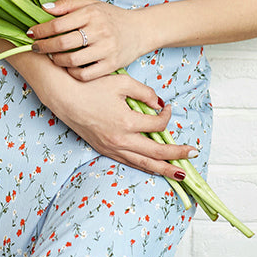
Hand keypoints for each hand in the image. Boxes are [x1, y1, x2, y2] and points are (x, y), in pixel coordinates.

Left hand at [28, 0, 147, 79]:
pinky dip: (72, 73)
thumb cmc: (111, 16)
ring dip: (56, 60)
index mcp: (92, 14)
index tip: (30, 33)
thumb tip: (43, 8)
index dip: (41, 30)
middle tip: (35, 48)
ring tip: (51, 57)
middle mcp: (99, 31)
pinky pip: (85, 74)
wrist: (140, 30)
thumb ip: (67, 5)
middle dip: (43, 47)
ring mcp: (106, 49)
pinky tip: (68, 67)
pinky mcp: (112, 65)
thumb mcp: (91, 4)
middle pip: (62, 44)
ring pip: (72, 61)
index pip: (58, 24)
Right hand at [45, 71, 196, 179]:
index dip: (167, 115)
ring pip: (143, 164)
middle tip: (193, 154)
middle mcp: (120, 139)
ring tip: (180, 174)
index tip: (168, 106)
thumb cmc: (91, 85)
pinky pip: (128, 162)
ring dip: (164, 169)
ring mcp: (111, 147)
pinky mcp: (102, 149)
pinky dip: (143, 166)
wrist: (63, 95)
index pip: (157, 124)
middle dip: (176, 155)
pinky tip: (152, 167)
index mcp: (126, 121)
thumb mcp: (121, 82)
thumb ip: (144, 92)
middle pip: (155, 153)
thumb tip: (159, 104)